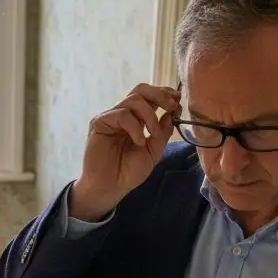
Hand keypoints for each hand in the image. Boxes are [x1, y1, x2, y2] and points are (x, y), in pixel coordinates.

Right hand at [71, 83, 180, 220]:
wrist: (110, 188)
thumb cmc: (128, 172)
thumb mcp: (153, 152)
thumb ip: (162, 133)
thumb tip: (171, 114)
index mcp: (137, 119)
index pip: (150, 96)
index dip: (165, 94)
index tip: (178, 102)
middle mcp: (123, 114)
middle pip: (141, 89)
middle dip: (160, 94)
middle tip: (171, 106)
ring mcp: (111, 117)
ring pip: (134, 99)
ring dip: (150, 116)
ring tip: (153, 135)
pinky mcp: (100, 123)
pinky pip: (122, 114)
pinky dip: (135, 127)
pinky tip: (138, 142)